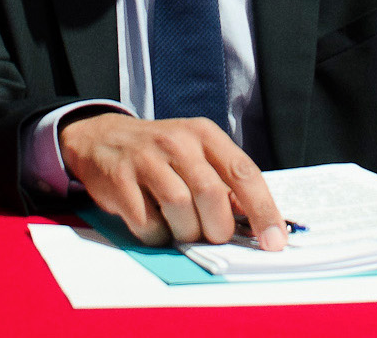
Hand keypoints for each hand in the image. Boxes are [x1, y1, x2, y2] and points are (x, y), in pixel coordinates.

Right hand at [58, 112, 285, 249]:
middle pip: (212, 195)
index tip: (274, 241)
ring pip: (180, 209)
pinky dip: (157, 236)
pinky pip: (148, 223)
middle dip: (218, 228)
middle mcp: (177, 141)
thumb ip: (225, 184)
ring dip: (186, 232)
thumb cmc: (161, 155)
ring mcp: (146, 159)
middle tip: (212, 236)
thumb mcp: (196, 156)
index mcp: (205, 135)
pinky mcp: (120, 180)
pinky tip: (155, 225)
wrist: (102, 140)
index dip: (263, 210)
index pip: (244, 173)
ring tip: (181, 229)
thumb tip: (256, 224)